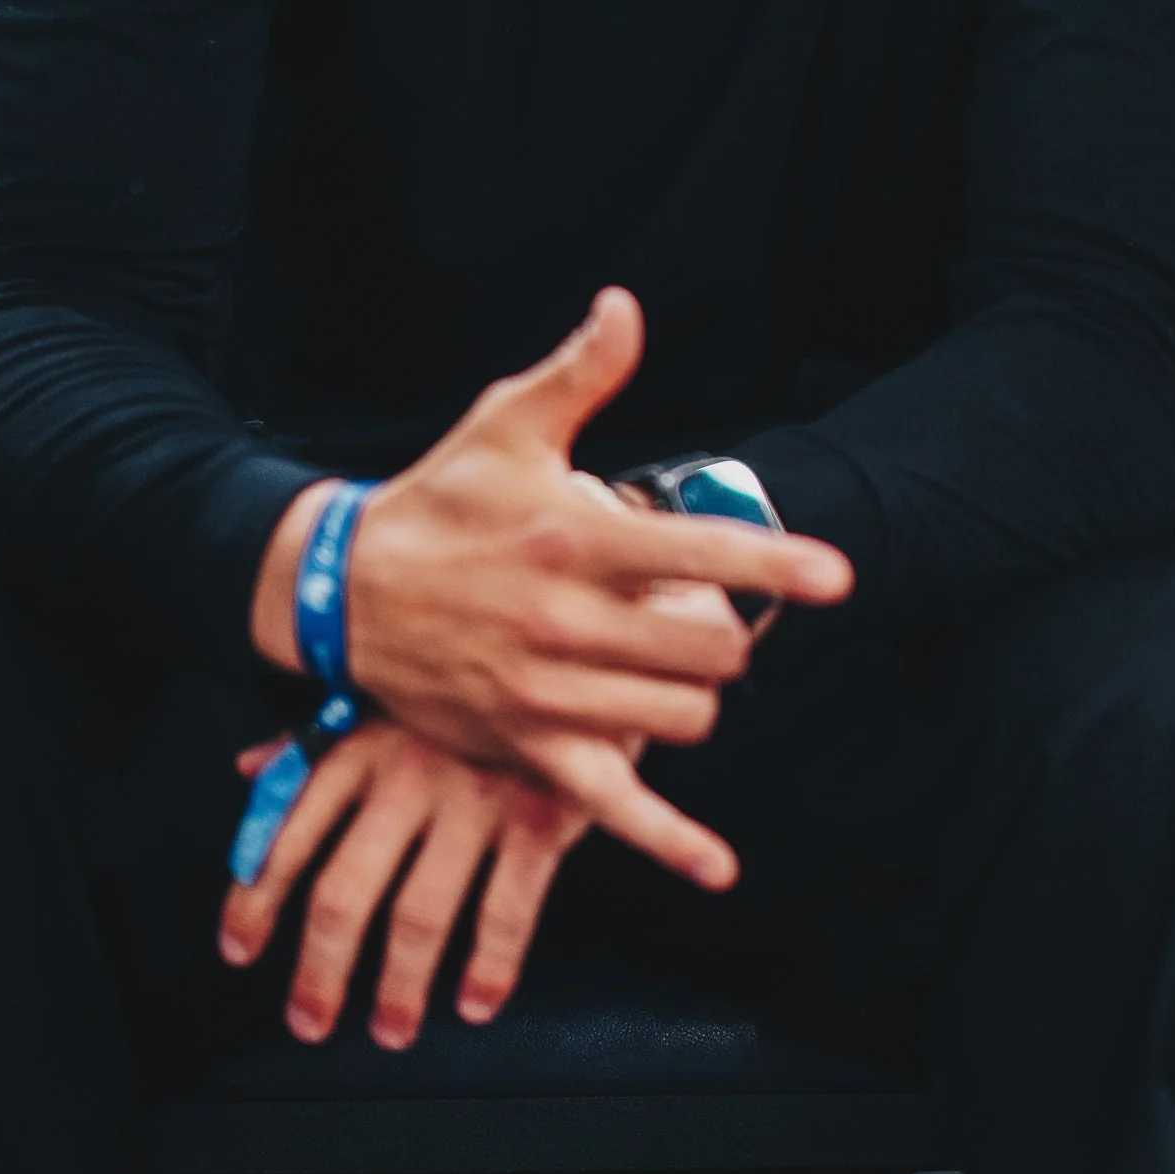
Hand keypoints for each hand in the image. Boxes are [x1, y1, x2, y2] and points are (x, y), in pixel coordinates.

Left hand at [219, 718, 589, 1048]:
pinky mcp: (542, 817)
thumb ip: (315, 739)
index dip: (254, 900)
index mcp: (361, 744)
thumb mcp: (387, 695)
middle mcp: (408, 774)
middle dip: (321, 970)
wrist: (573, 652)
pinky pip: (508, 908)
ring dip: (400, 985)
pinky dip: (490, 965)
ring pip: (419, 914)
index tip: (239, 951)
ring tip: (392, 1029)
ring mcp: (476, 798)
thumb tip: (248, 769)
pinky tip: (476, 1002)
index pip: (288, 834)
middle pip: (344, 893)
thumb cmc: (471, 683)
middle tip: (309, 1021)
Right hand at [250, 288, 850, 888]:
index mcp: (573, 538)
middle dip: (727, 633)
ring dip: (697, 695)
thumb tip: (627, 306)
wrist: (338, 593)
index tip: (837, 577)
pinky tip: (718, 867)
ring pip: (678, 716)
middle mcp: (566, 622)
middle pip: (705, 649)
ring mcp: (546, 695)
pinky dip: (667, 841)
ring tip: (671, 666)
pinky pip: (608, 807)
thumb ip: (579, 373)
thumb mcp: (505, 424)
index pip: (696, 555)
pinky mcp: (524, 749)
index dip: (775, 566)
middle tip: (708, 615)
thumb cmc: (440, 501)